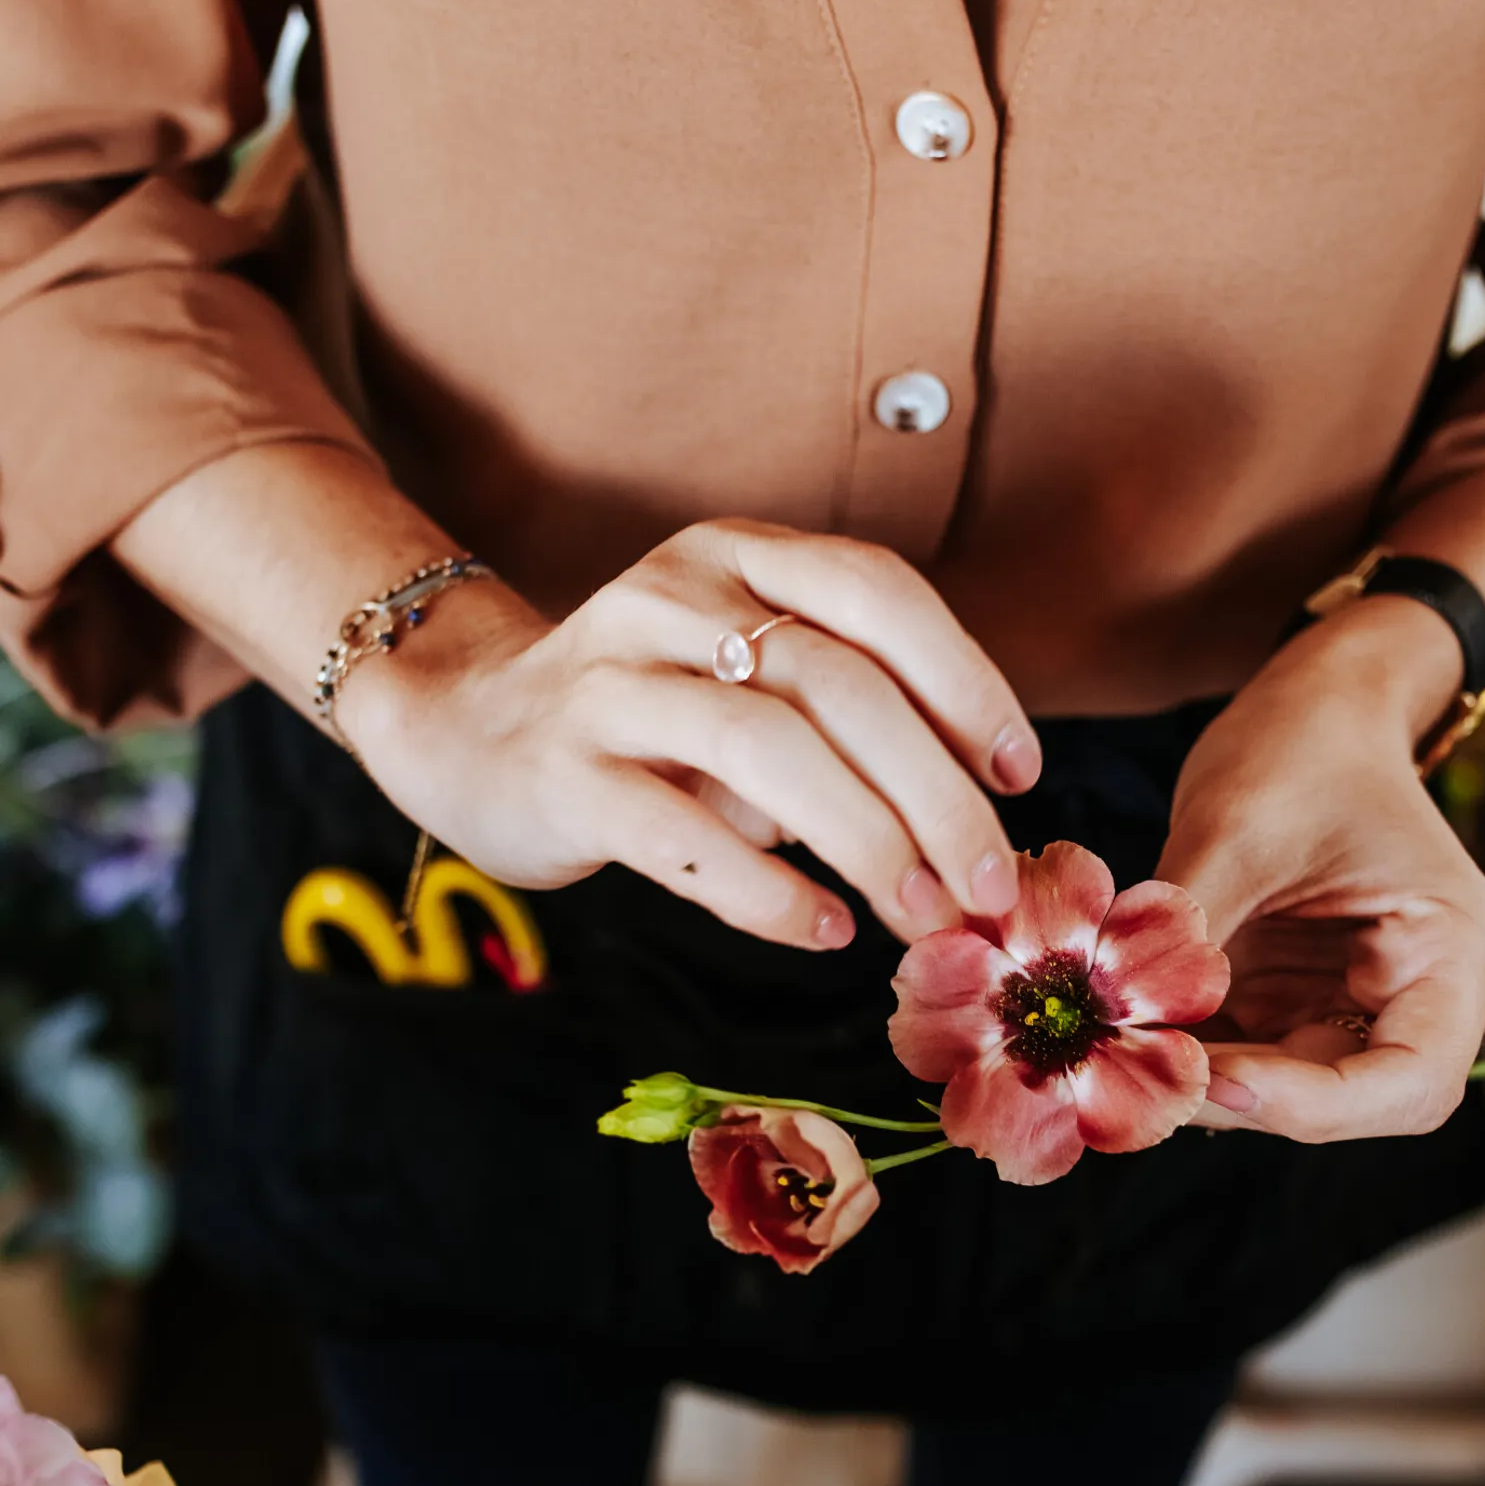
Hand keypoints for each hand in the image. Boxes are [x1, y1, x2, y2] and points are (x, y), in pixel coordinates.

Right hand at [342, 518, 1040, 949]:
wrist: (462, 730)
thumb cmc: (649, 722)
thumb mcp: (749, 684)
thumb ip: (847, 718)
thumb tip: (979, 817)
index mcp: (737, 556)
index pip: (878, 593)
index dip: (965, 681)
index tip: (1020, 775)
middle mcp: (671, 598)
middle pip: (836, 682)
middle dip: (934, 791)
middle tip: (986, 883)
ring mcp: (608, 683)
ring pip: (764, 748)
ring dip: (865, 841)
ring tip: (921, 915)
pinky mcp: (559, 774)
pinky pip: (677, 833)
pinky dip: (765, 890)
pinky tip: (823, 929)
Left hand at [1157, 597, 1484, 1139]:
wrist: (1316, 703)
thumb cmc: (1304, 744)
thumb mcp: (1240, 823)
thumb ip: (1185, 927)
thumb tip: (1109, 1014)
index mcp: (1452, 955)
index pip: (1412, 1082)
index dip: (1312, 1102)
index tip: (1215, 1078)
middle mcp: (1414, 1000)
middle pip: (1342, 1102)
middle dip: (1239, 1098)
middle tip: (1135, 1077)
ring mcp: (1348, 1008)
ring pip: (1278, 1092)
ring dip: (1195, 1085)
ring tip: (1108, 1059)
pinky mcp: (1289, 1004)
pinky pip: (1237, 1056)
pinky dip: (1178, 1055)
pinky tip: (1112, 1039)